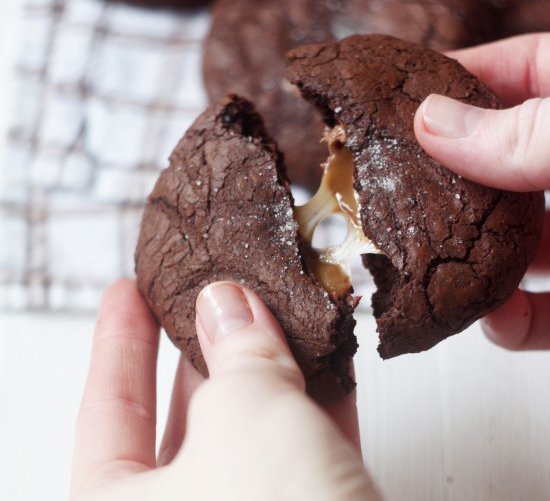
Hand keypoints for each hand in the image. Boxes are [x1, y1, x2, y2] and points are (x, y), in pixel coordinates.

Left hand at [70, 280, 378, 500]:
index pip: (107, 407)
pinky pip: (302, 451)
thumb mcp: (246, 416)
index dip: (119, 338)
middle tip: (217, 294)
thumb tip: (227, 303)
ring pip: (251, 430)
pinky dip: (317, 404)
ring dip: (273, 368)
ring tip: (279, 312)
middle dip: (207, 345)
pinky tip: (331, 361)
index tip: (129, 291)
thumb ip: (235, 351)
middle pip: (184, 413)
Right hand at [414, 33, 549, 350]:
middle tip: (385, 188)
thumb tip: (433, 121)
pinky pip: (542, 314)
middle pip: (494, 168)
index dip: (453, 78)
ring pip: (508, 248)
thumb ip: (531, 131)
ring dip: (465, 266)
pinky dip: (513, 324)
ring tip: (422, 269)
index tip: (396, 93)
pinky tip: (494, 322)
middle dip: (440, 182)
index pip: (517, 73)